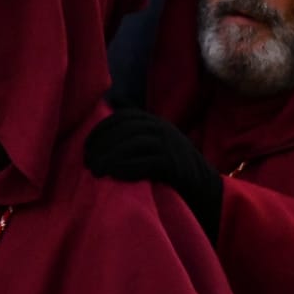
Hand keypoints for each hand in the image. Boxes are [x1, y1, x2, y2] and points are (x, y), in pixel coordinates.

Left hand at [84, 109, 223, 238]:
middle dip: (103, 144)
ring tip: (95, 171)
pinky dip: (127, 167)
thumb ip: (136, 126)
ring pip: (134, 143)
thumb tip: (112, 99)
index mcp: (156, 122)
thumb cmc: (174, 171)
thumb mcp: (155, 143)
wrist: (207, 193)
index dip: (101, 129)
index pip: (123, 116)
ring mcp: (172, 146)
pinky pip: (148, 162)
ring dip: (111, 156)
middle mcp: (164, 129)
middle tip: (88, 162)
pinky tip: (113, 176)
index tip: (86, 147)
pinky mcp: (176, 166)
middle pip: (126, 129)